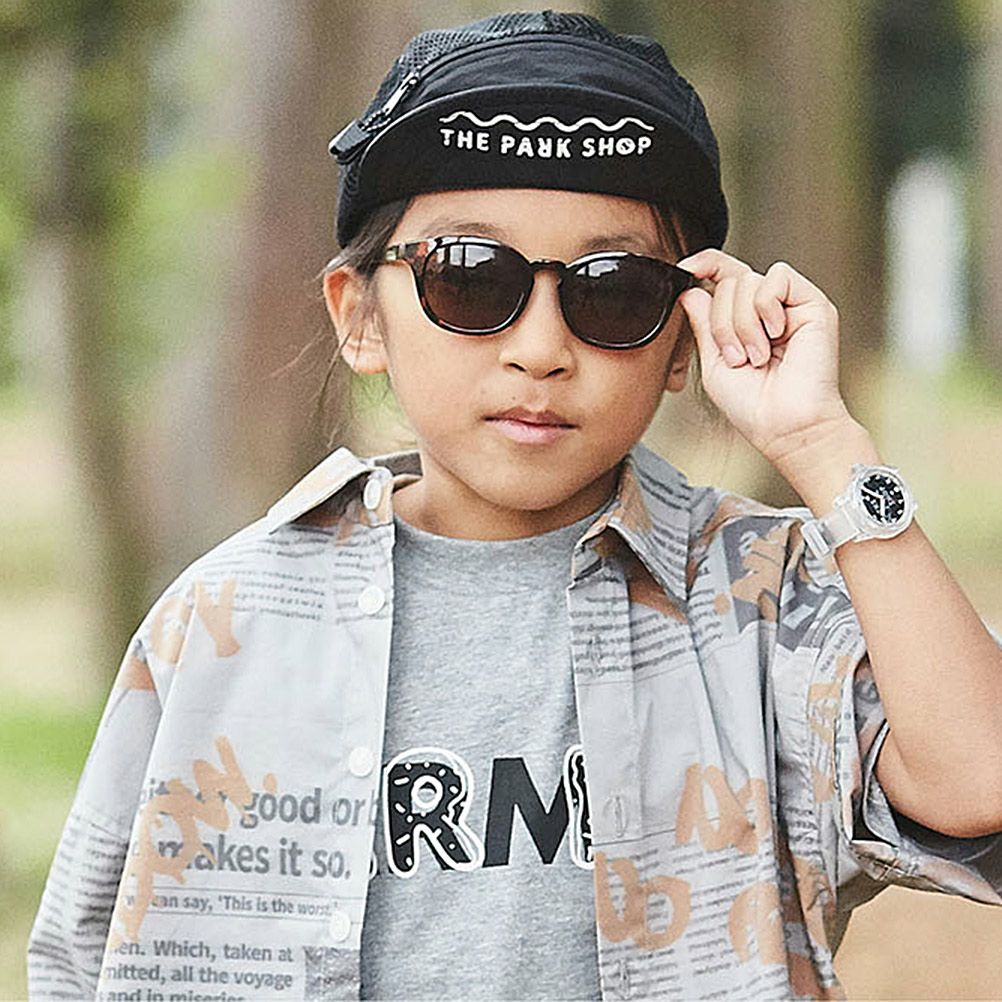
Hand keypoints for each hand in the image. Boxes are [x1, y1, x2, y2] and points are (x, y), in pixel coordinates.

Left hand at [676, 249, 854, 467]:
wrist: (784, 426)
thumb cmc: (753, 405)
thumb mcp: (713, 363)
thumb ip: (703, 324)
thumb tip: (690, 289)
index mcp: (745, 320)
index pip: (725, 275)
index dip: (705, 264)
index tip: (683, 269)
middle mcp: (768, 309)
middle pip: (729, 281)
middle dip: (722, 322)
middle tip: (736, 357)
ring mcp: (791, 305)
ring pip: (748, 280)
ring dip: (742, 323)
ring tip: (756, 356)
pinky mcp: (813, 303)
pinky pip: (777, 278)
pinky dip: (766, 308)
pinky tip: (775, 335)